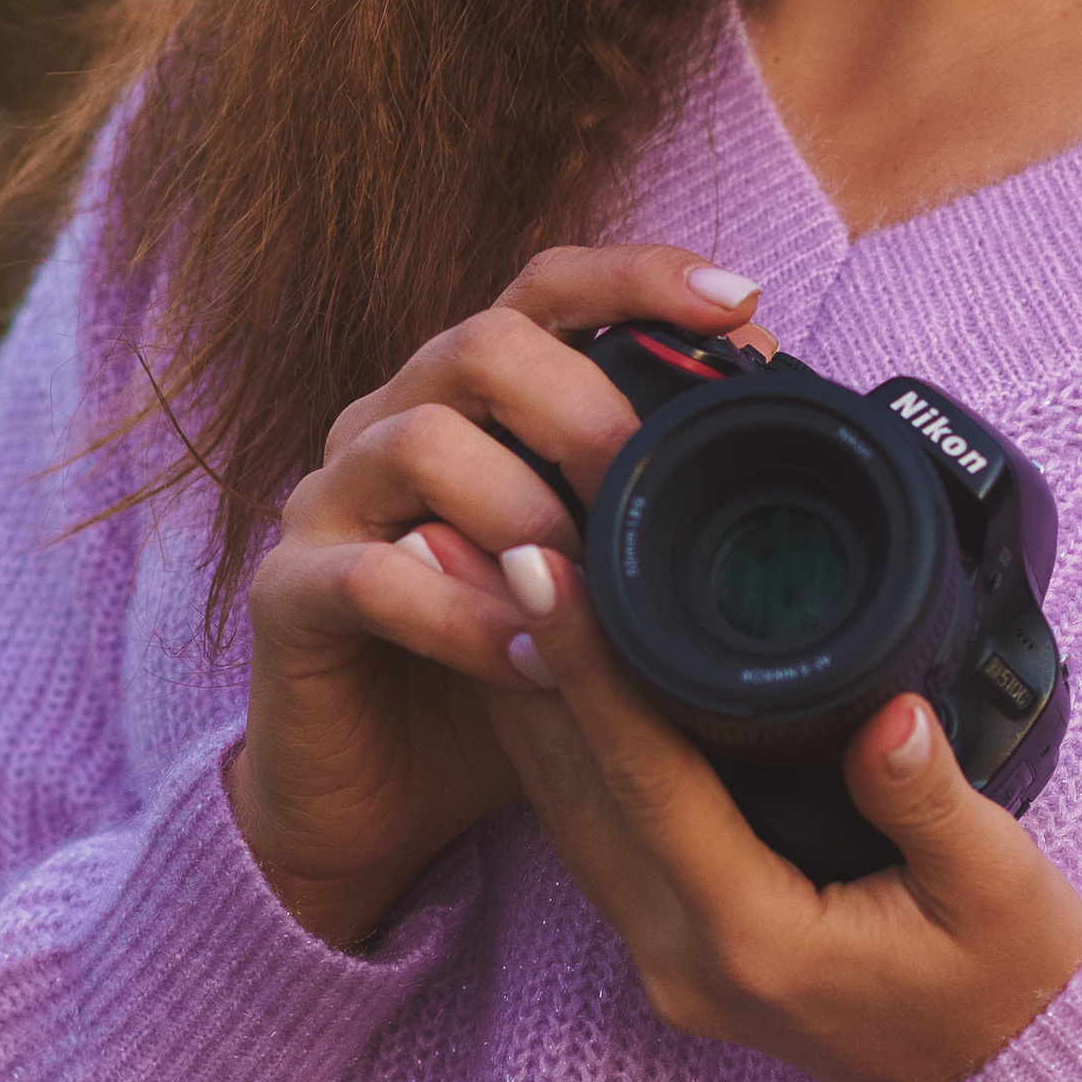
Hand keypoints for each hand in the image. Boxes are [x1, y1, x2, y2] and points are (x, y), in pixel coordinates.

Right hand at [226, 246, 763, 949]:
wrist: (377, 804)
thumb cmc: (506, 677)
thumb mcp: (605, 590)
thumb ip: (665, 513)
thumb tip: (793, 441)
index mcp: (472, 401)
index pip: (548, 290)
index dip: (638, 278)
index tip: (744, 305)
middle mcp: (392, 423)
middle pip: (481, 342)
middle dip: (587, 407)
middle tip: (657, 484)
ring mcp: (331, 502)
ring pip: (420, 442)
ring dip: (526, 510)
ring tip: (595, 588)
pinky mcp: (288, 594)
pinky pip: (372, 578)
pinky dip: (466, 615)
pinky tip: (539, 662)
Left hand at [479, 542, 1081, 1081]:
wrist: (1001, 1080)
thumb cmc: (1009, 982)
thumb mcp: (1003, 889)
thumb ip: (936, 802)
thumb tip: (893, 711)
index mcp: (756, 939)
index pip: (648, 780)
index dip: (589, 670)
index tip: (539, 568)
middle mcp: (684, 956)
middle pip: (574, 790)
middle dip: (516, 662)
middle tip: (459, 543)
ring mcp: (668, 958)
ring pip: (564, 811)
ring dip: (519, 698)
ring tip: (463, 582)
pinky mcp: (672, 945)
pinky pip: (590, 831)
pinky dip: (558, 745)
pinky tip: (534, 670)